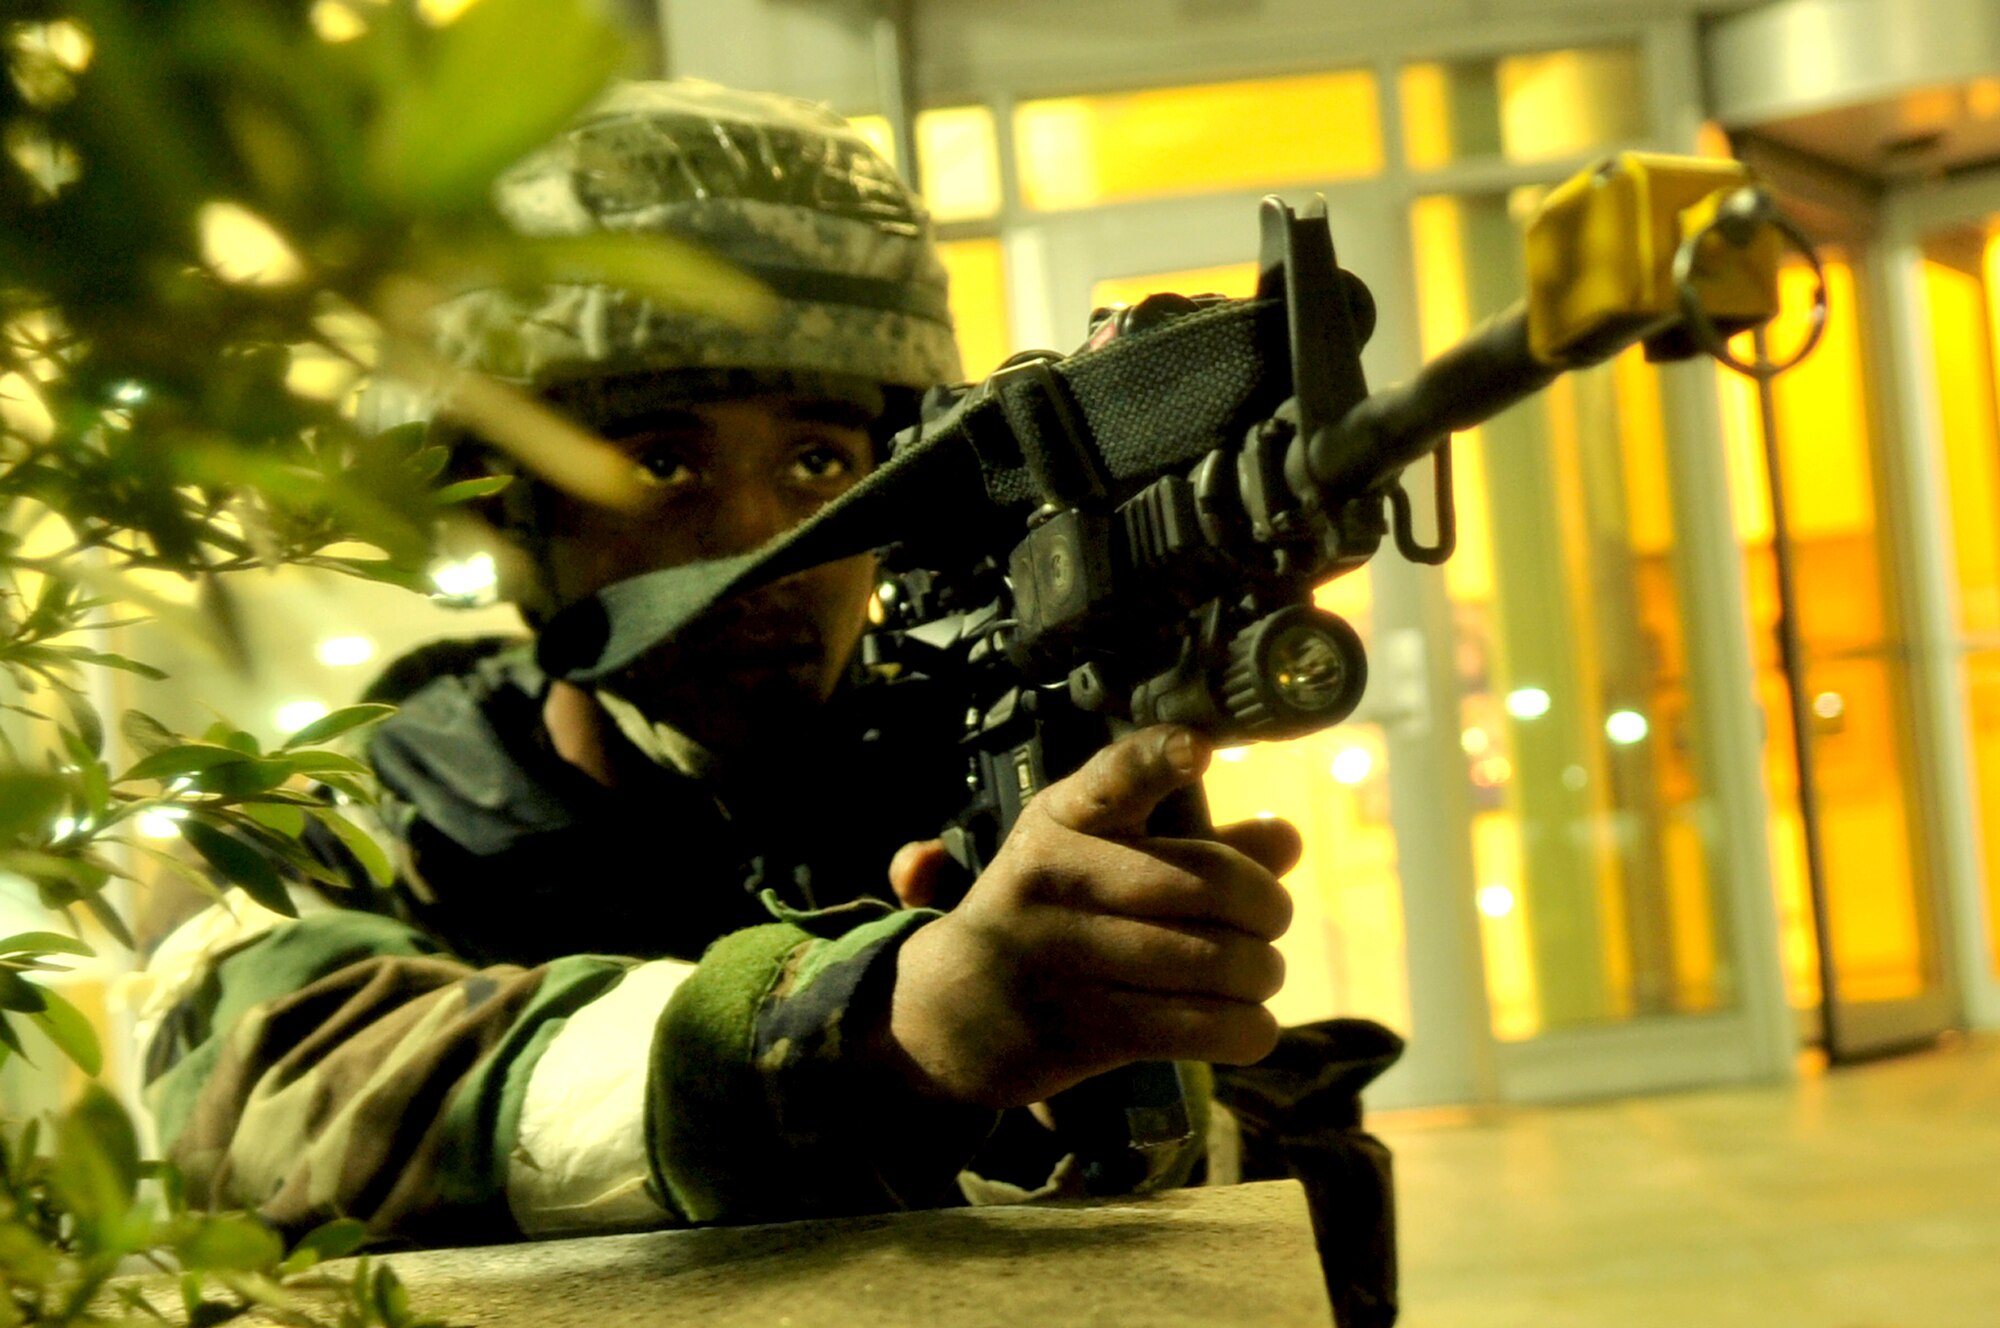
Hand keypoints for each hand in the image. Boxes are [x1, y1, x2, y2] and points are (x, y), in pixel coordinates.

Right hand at [882, 726, 1299, 1107]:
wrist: (952, 1009)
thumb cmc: (1052, 917)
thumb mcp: (1102, 860)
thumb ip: (1197, 846)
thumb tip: (1287, 839)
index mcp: (1063, 818)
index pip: (1113, 778)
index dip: (1156, 760)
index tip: (1196, 749)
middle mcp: (1057, 877)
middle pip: (1201, 882)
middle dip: (1267, 907)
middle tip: (1273, 920)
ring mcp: (1062, 954)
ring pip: (1210, 961)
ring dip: (1261, 973)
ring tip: (1260, 974)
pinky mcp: (1079, 1026)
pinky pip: (1195, 1027)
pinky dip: (1246, 1030)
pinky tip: (1250, 1026)